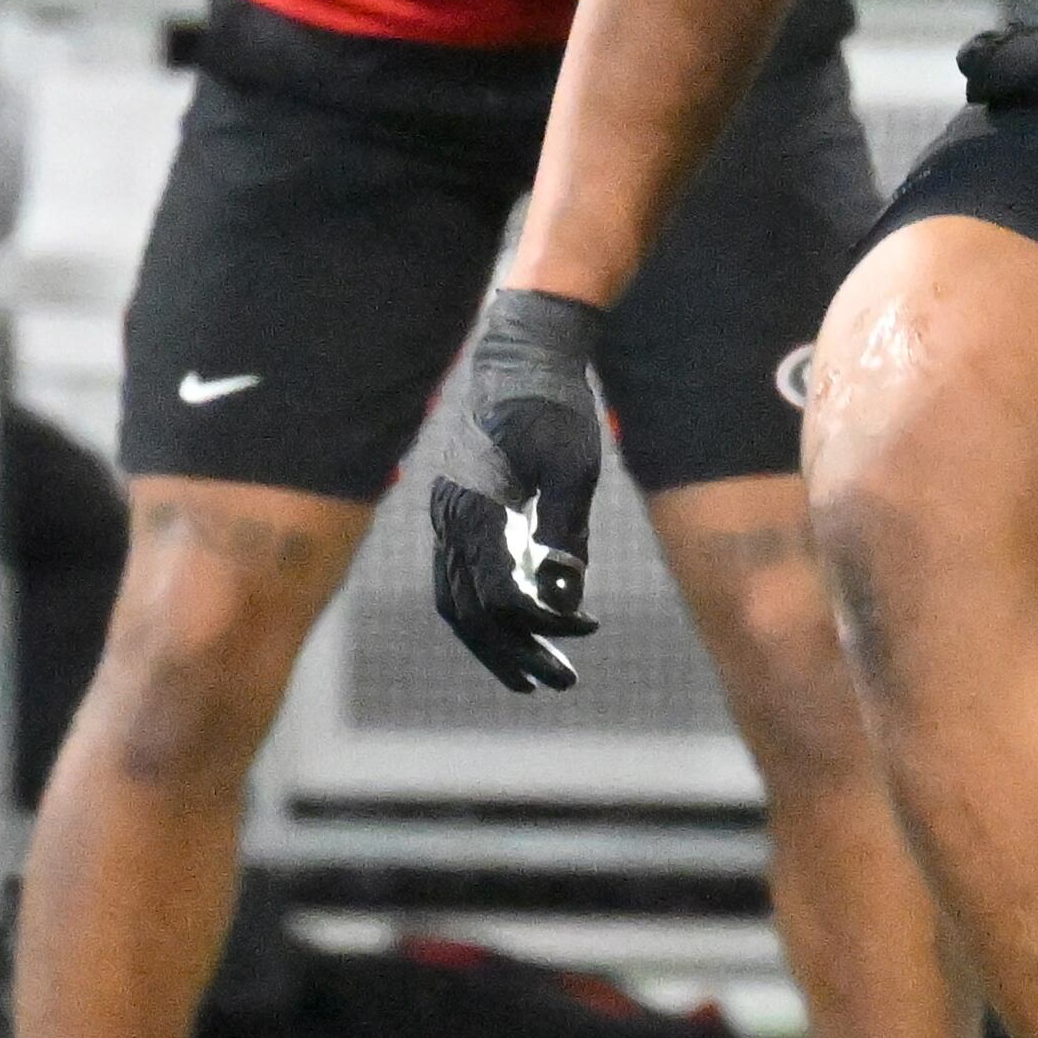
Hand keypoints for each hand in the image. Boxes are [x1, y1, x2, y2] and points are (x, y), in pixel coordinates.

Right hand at [426, 288, 607, 692]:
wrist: (521, 354)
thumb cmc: (554, 406)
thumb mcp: (575, 467)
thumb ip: (567, 533)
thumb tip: (565, 600)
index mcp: (475, 509)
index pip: (501, 596)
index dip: (544, 624)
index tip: (590, 628)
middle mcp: (450, 518)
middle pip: (469, 612)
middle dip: (513, 653)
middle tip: (559, 684)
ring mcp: (447, 515)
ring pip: (459, 600)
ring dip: (497, 641)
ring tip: (536, 675)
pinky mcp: (459, 510)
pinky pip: (463, 576)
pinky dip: (490, 607)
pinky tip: (527, 624)